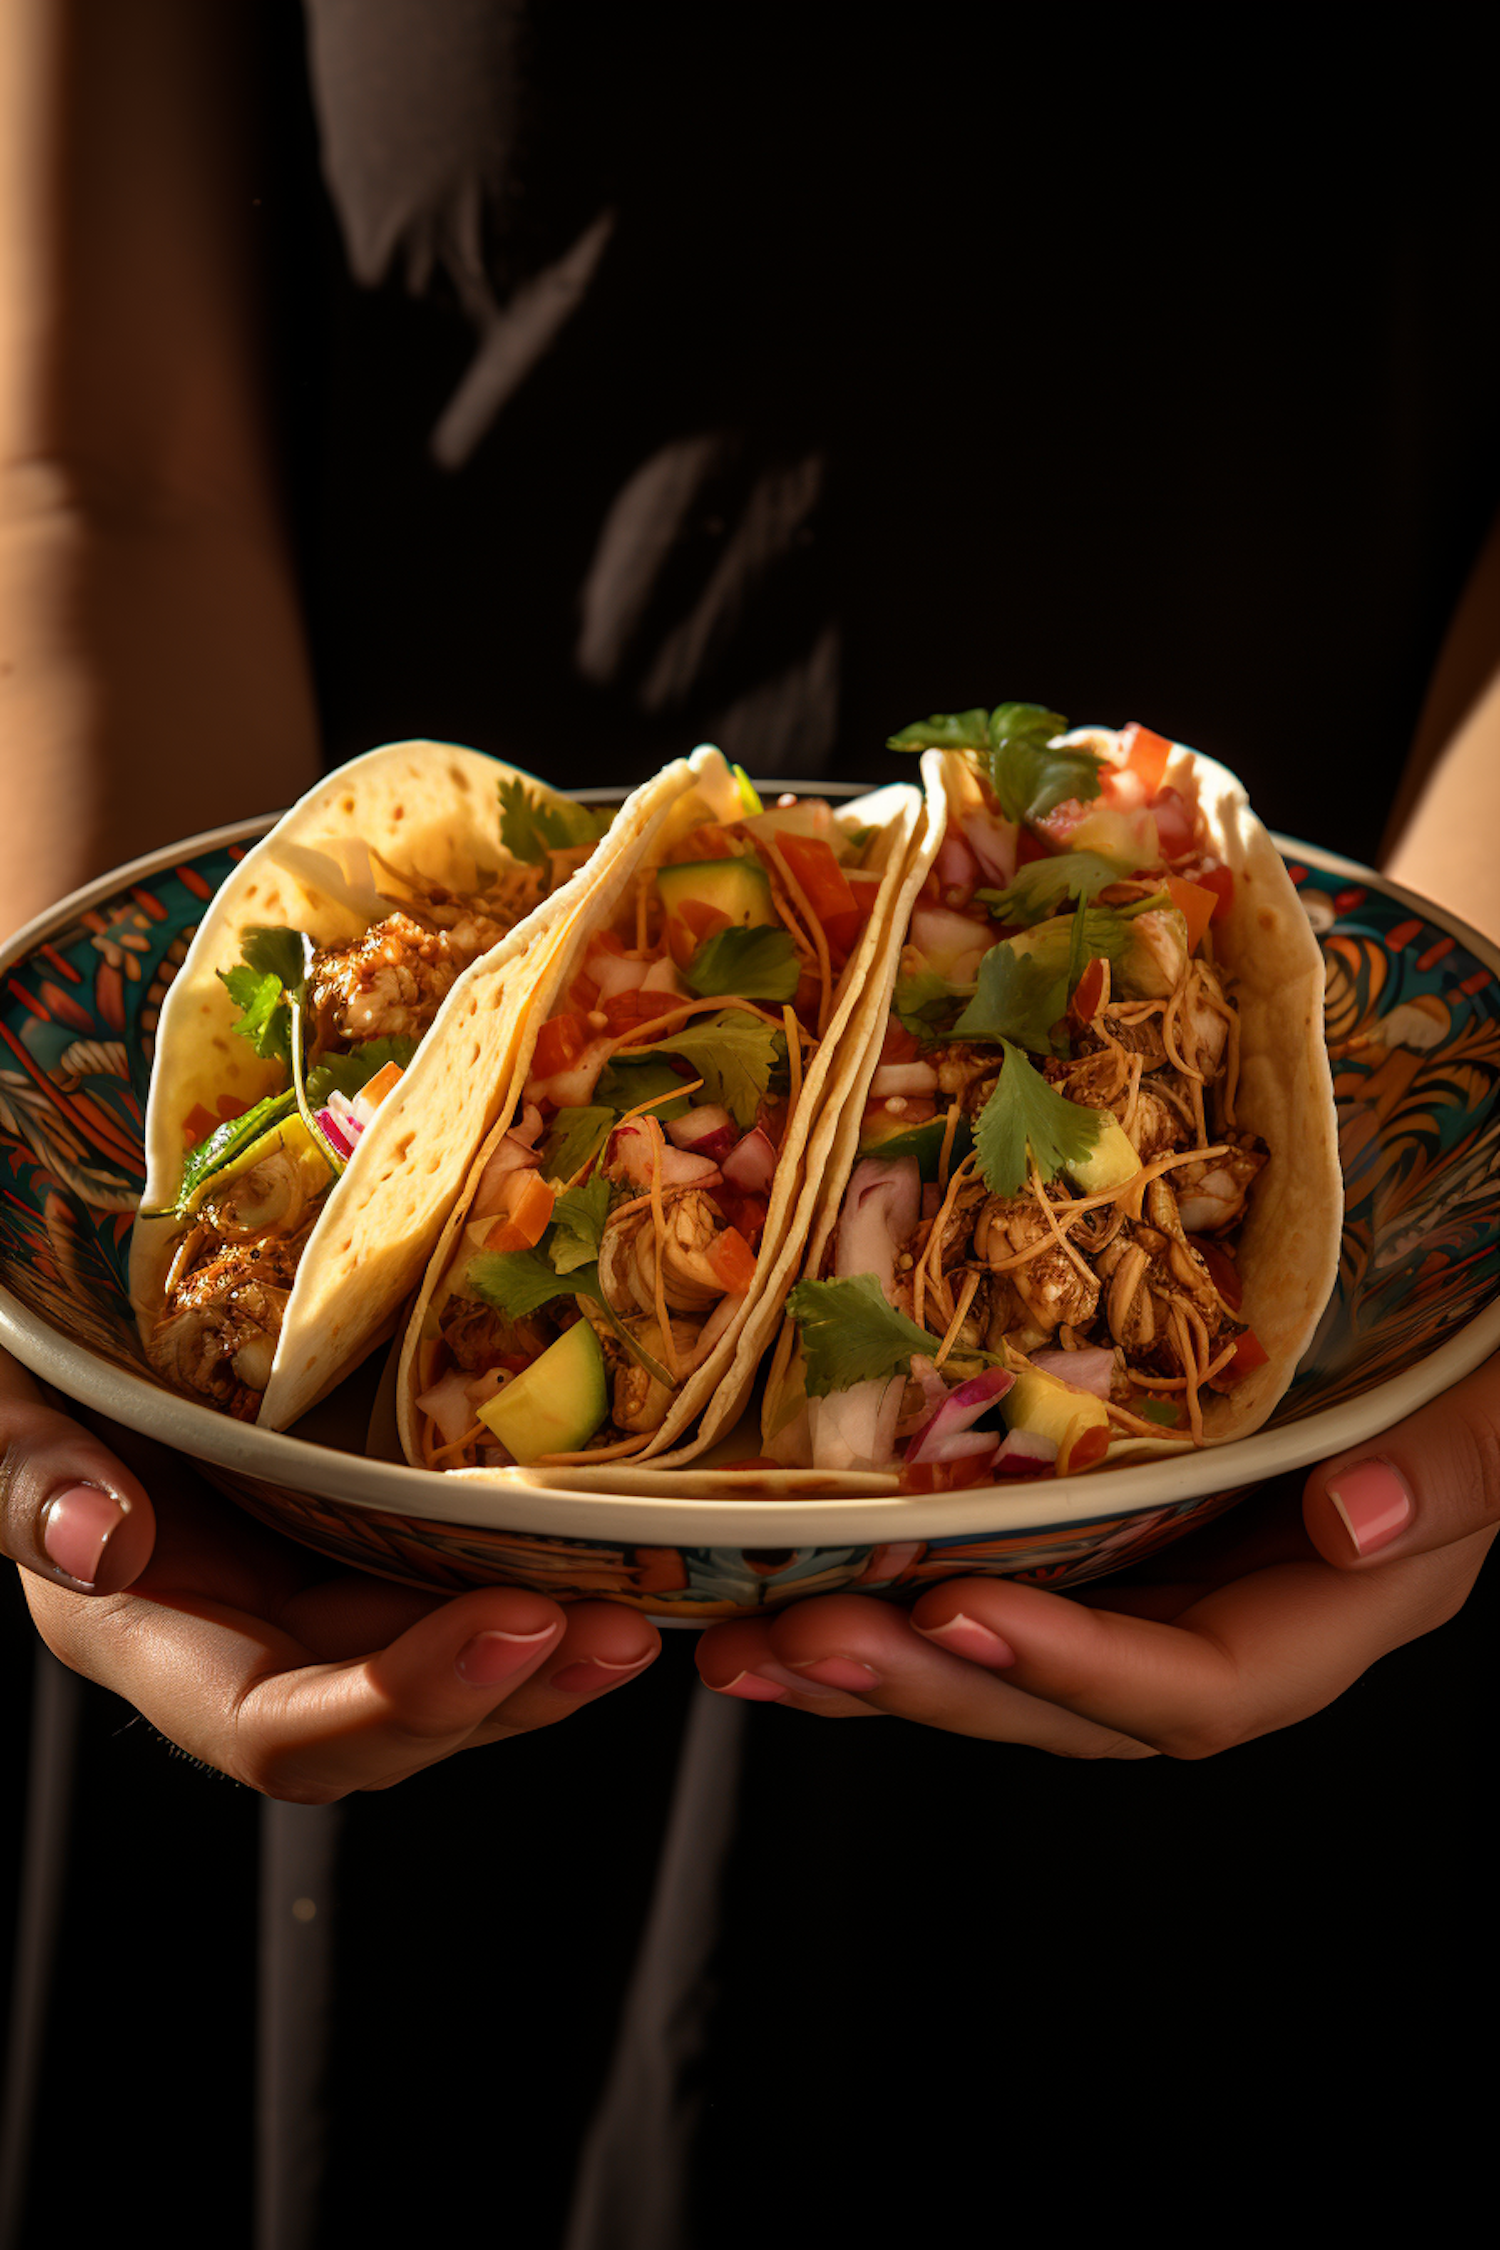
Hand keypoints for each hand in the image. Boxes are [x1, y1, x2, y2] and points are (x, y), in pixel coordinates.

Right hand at [2, 1351, 659, 1796]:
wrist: (49, 1280)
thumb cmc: (20, 1349)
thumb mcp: (0, 1399)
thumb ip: (25, 1473)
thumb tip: (91, 1546)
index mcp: (143, 1624)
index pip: (270, 1727)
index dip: (393, 1703)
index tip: (511, 1626)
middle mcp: (241, 1626)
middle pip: (387, 1720)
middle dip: (509, 1693)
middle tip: (622, 1627)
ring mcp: (308, 1577)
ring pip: (442, 1661)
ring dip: (549, 1651)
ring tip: (649, 1602)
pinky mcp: (360, 1521)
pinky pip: (457, 1571)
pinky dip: (541, 1567)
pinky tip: (619, 1534)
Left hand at [695, 1361, 1498, 1756]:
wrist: (1469, 1242)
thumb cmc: (1493, 1319)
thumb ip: (1468, 1466)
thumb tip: (1362, 1523)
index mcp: (1345, 1595)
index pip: (1210, 1687)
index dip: (1081, 1671)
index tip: (954, 1614)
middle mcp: (1247, 1598)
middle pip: (1081, 1698)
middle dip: (934, 1684)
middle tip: (793, 1648)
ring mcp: (1176, 1556)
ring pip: (1024, 1649)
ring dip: (885, 1661)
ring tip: (751, 1647)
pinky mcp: (1121, 1502)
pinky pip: (1009, 1565)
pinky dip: (901, 1584)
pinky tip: (793, 1577)